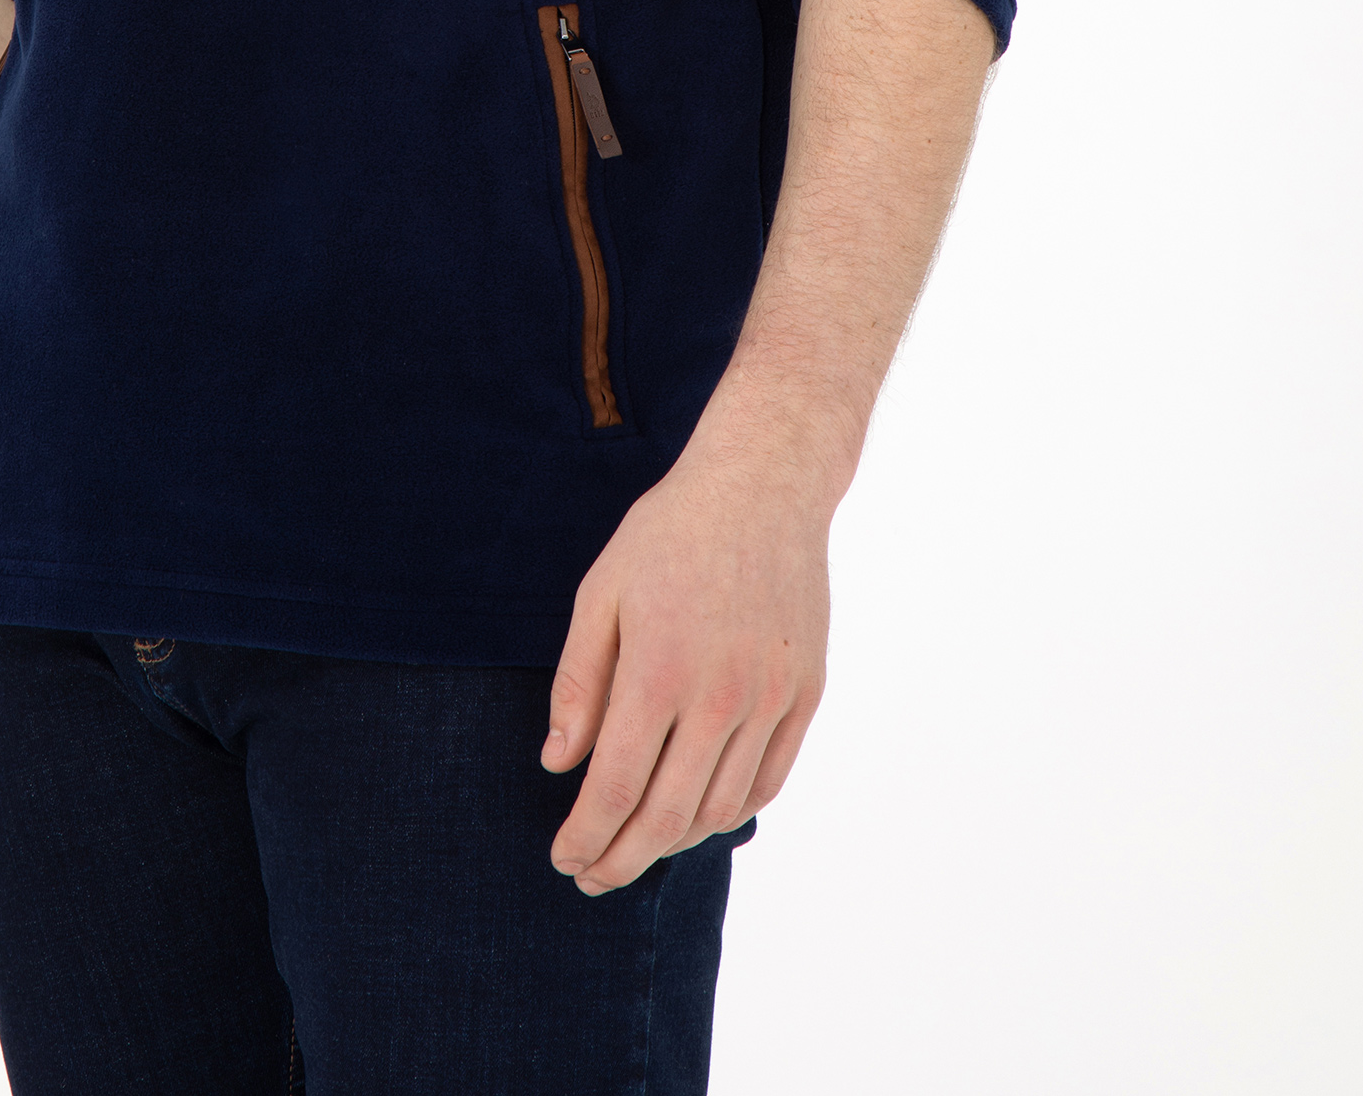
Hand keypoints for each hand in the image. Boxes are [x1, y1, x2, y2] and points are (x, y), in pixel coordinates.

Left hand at [539, 438, 829, 891]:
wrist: (764, 486)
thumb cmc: (670, 534)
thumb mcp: (601, 594)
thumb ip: (578, 684)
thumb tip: (557, 764)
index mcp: (659, 671)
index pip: (615, 789)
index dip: (586, 836)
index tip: (564, 857)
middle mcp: (720, 698)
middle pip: (666, 818)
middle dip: (621, 860)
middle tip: (591, 876)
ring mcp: (770, 701)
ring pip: (719, 810)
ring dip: (672, 844)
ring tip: (637, 847)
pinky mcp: (804, 696)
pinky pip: (766, 783)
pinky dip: (728, 814)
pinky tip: (697, 816)